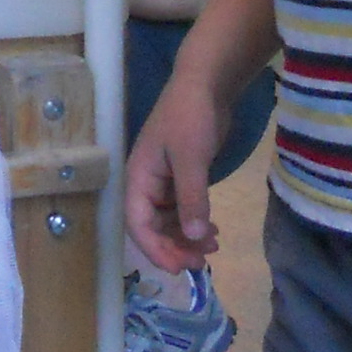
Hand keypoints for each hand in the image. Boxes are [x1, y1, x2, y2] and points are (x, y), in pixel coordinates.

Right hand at [125, 73, 226, 270]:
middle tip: (202, 262)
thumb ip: (192, 198)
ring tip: (213, 249)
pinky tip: (213, 232)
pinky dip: (195, 223)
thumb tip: (195, 237)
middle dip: (175, 247)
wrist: (206, 83)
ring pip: (169, 222)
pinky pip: (182, 210)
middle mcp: (146, 183)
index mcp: (138, 178)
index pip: (137, 224)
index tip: (179, 268)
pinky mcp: (181, 177)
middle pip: (152, 228)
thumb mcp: (192, 159)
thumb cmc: (191, 117)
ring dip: (187, 238)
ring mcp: (163, 181)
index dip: (155, 250)